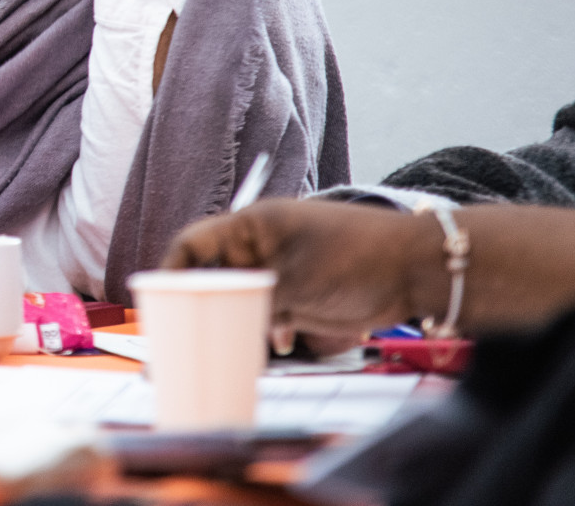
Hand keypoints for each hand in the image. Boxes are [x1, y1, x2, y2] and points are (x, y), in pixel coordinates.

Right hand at [163, 200, 445, 352]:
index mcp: (252, 227)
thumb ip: (255, 299)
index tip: (157, 300)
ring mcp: (279, 271)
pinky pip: (264, 313)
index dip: (171, 269)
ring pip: (237, 298)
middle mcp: (260, 247)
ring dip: (228, 320)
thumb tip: (221, 321)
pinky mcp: (299, 295)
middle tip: (179, 333)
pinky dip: (260, 329)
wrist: (416, 269)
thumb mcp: (298, 280)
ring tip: (213, 347)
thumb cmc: (358, 257)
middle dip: (196, 302)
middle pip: (211, 274)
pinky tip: (269, 346)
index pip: (194, 243)